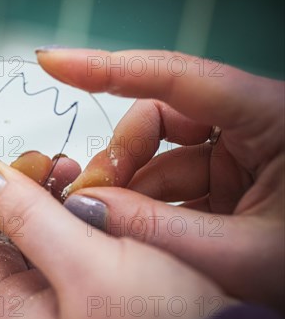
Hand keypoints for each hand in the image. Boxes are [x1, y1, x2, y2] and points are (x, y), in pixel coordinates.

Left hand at [0, 156, 225, 318]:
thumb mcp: (86, 266)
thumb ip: (27, 218)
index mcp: (13, 316)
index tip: (23, 163)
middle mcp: (34, 312)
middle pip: (11, 234)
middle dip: (31, 192)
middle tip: (57, 164)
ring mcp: (67, 301)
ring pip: (45, 232)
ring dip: (60, 198)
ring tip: (83, 175)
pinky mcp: (98, 290)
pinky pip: (77, 241)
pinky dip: (86, 214)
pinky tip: (103, 197)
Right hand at [36, 48, 284, 312]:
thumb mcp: (245, 256)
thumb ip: (161, 232)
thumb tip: (89, 209)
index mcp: (274, 120)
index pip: (175, 79)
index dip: (106, 68)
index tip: (55, 63)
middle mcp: (254, 127)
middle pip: (159, 116)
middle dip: (120, 156)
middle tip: (92, 198)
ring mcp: (240, 154)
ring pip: (160, 153)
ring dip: (129, 187)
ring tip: (111, 223)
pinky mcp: (230, 179)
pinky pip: (172, 179)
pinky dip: (147, 203)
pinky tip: (134, 230)